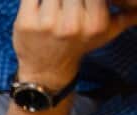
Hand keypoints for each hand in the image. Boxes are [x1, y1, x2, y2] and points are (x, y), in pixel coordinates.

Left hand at [12, 0, 136, 88]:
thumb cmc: (78, 45)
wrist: (47, 70)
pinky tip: (40, 2)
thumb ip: (126, 16)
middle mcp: (72, 24)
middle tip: (67, 2)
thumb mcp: (106, 33)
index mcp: (95, 23)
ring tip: (56, 3)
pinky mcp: (25, 23)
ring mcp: (47, 24)